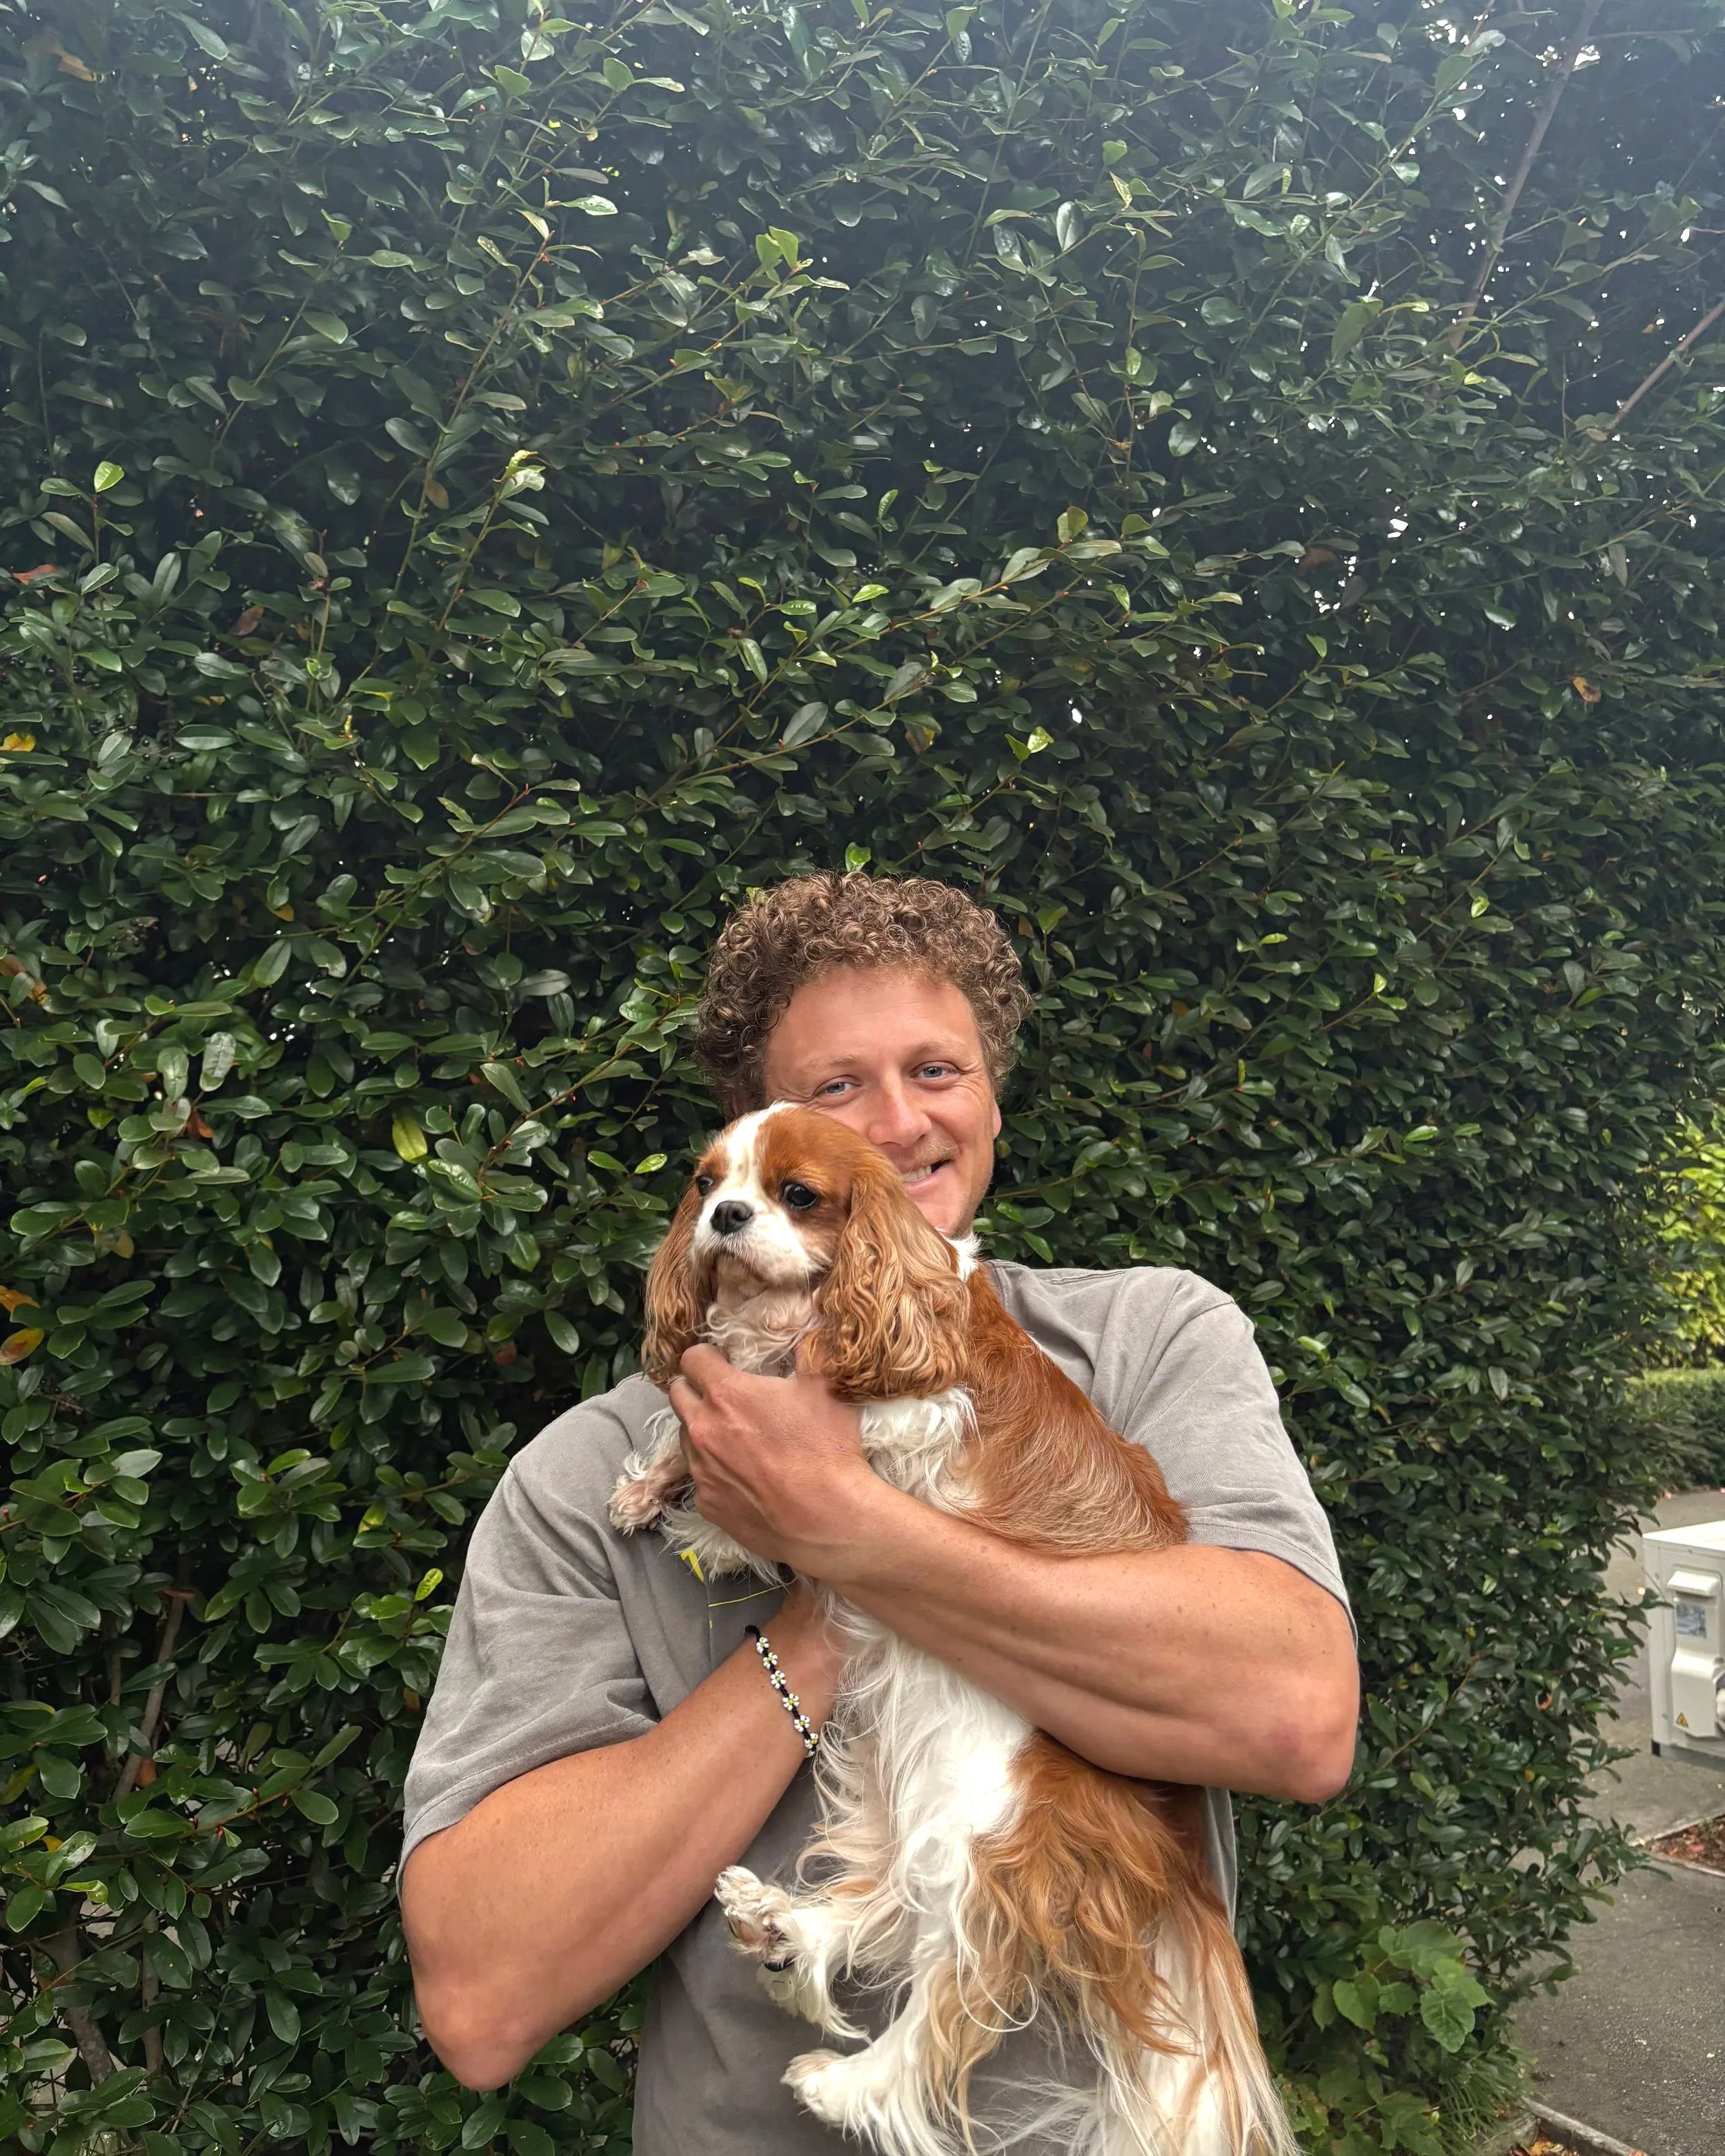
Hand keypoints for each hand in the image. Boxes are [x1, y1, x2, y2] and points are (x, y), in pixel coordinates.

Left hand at [667, 1344, 885, 1573]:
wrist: (828, 1518)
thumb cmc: (826, 1448)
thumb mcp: (824, 1386)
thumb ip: (806, 1351)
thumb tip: (804, 1329)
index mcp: (726, 1394)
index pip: (692, 1358)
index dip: (708, 1355)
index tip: (723, 1360)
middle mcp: (702, 1429)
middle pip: (677, 1394)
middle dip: (695, 1388)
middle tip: (724, 1395)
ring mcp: (701, 1470)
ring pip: (685, 1437)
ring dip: (703, 1430)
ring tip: (736, 1439)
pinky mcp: (707, 1505)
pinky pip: (700, 1478)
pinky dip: (715, 1471)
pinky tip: (744, 1477)